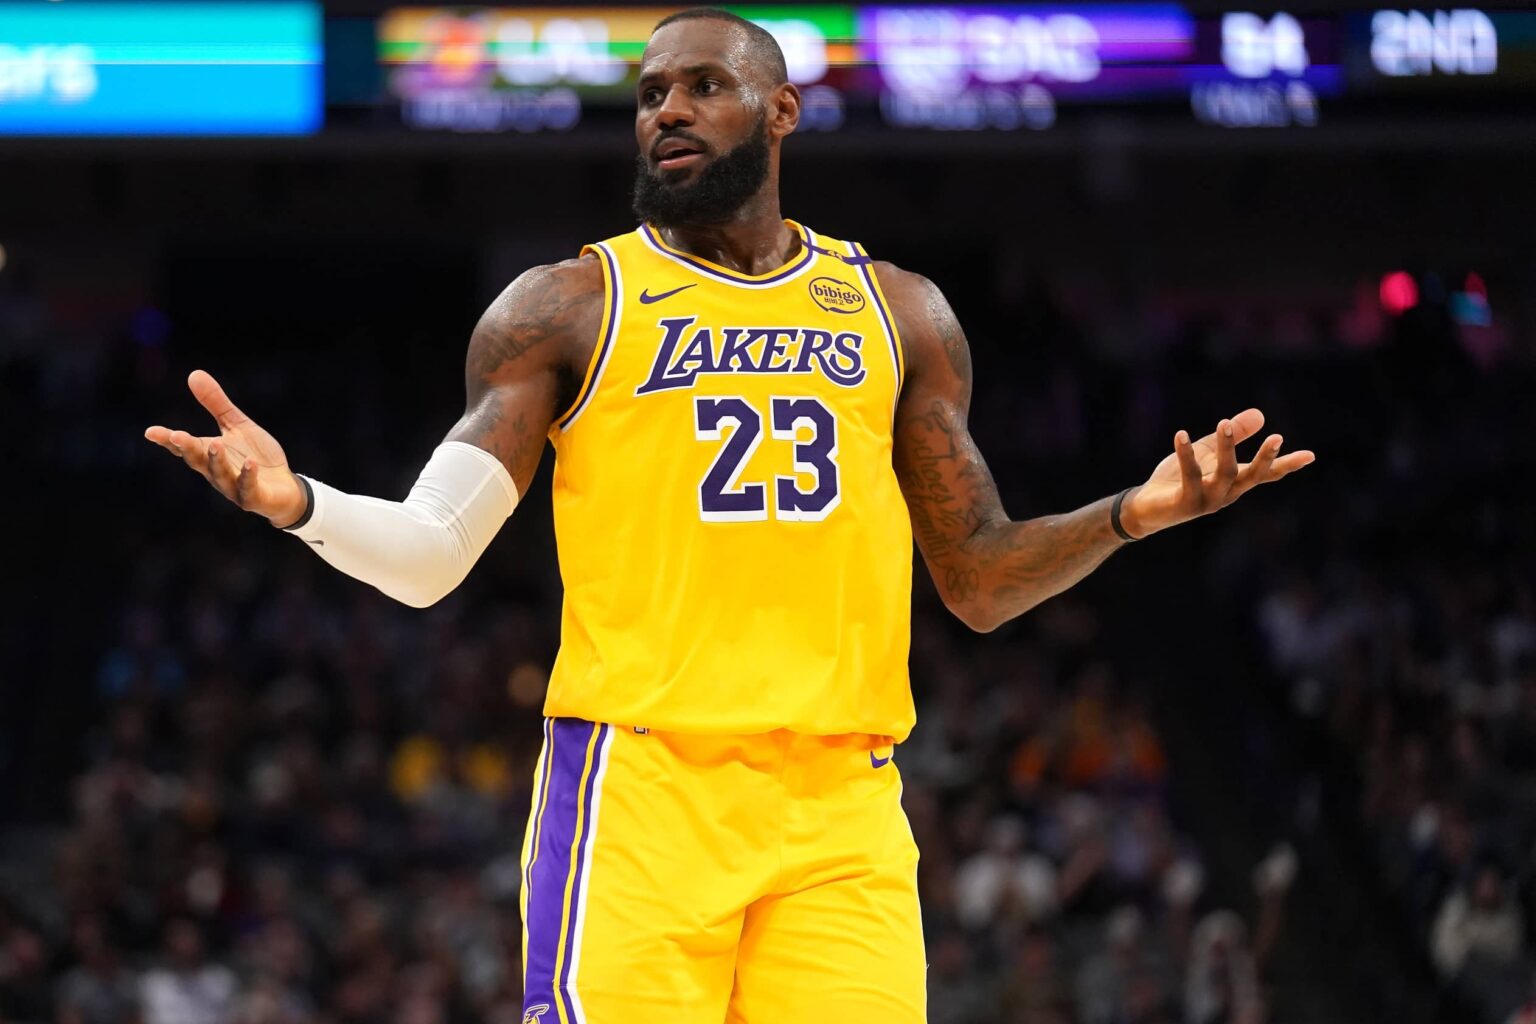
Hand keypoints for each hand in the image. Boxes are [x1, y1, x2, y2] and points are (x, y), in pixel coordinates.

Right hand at [144, 369, 307, 526]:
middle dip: (187, 449)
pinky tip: (250, 463)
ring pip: (220, 476)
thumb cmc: (256, 457)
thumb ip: (216, 404)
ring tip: (214, 444)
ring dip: (216, 461)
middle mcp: (216, 473)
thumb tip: (193, 374)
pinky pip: (249, 489)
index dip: (167, 440)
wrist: (285, 488)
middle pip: (197, 461)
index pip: (185, 447)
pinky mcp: (255, 497)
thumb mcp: (236, 425)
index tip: (151, 432)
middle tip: (177, 436)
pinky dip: (248, 476)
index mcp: (209, 454)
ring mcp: (234, 487)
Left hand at [1121, 408, 1313, 537]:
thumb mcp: (1208, 452)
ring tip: (1224, 421)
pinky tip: (1181, 434)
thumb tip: (1261, 414)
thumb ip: (1232, 435)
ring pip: (1224, 474)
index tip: (1311, 455)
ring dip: (1225, 448)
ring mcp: (1208, 500)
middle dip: (1265, 458)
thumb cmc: (1179, 479)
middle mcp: (1226, 494)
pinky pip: (1189, 476)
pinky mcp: (1185, 503)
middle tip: (1277, 438)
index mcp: (1235, 483)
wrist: (1146, 508)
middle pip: (1252, 476)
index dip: (1287, 464)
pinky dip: (1185, 454)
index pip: (1266, 474)